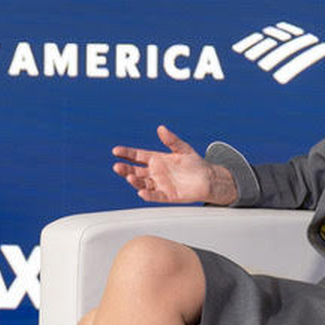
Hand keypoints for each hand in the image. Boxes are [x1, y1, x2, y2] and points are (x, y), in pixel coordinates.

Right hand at [111, 126, 233, 204]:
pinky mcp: (167, 196)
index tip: (116, 151)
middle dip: (125, 168)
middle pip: (135, 170)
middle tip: (117, 166)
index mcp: (156, 159)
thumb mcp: (183, 148)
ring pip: (142, 183)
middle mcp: (155, 172)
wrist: (208, 179)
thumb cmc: (195, 163)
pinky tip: (142, 193)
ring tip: (129, 177)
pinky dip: (149, 195)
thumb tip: (161, 128)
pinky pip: (156, 196)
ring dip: (135, 181)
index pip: (137, 156)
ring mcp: (160, 184)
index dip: (126, 153)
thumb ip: (171, 140)